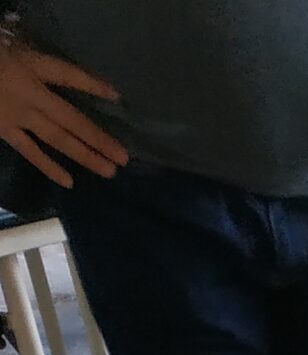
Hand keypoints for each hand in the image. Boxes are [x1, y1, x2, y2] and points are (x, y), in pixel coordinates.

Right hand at [0, 41, 124, 186]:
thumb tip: (67, 75)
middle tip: (124, 158)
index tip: (116, 97)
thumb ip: (39, 63)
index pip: (68, 76)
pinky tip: (69, 182)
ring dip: (85, 155)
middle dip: (98, 139)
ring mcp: (18, 116)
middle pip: (71, 118)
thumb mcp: (13, 48)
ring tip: (109, 170)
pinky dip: (50, 167)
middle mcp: (30, 95)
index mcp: (30, 67)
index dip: (92, 84)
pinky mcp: (5, 131)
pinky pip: (30, 152)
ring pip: (57, 139)